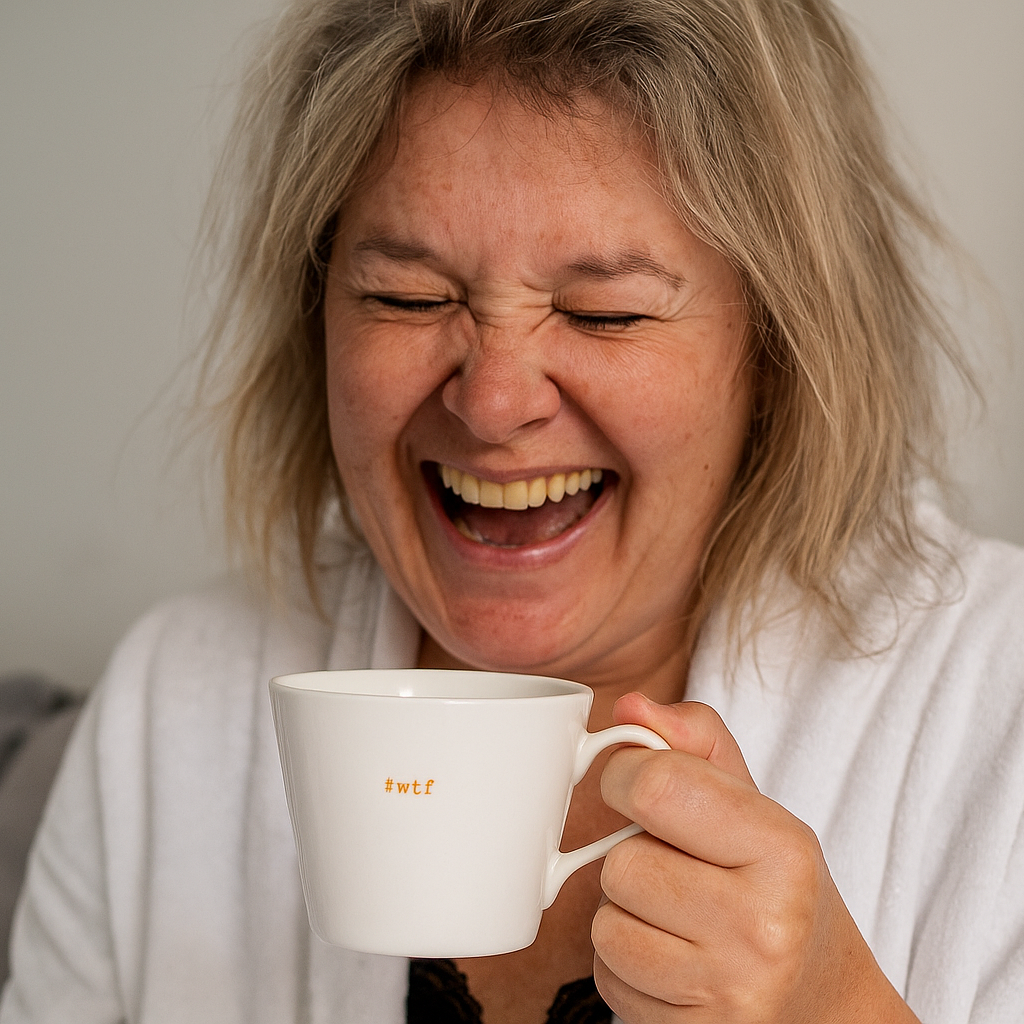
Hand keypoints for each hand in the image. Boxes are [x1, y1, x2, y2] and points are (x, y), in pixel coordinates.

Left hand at [593, 694, 919, 1023]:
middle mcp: (763, 925)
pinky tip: (672, 959)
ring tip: (677, 915)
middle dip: (633, 856)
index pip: (657, 786)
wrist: (824, 1004)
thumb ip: (694, 740)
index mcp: (782, 848)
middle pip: (623, 864)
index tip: (635, 784)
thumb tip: (628, 707)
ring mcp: (731, 990)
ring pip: (607, 925)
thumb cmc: (776, 886)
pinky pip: (608, 977)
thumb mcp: (754, 803)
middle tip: (675, 865)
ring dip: (626, 914)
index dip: (624, 776)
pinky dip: (625, 965)